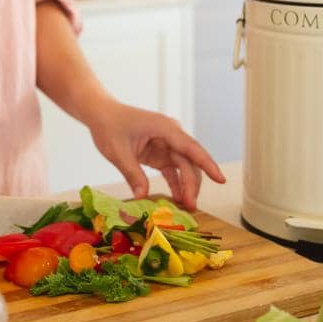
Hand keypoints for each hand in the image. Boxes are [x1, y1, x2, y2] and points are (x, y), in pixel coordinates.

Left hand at [86, 101, 225, 209]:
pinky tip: (178, 199)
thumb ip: (133, 174)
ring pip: (184, 167)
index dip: (208, 164)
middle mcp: (171, 135)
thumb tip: (143, 197)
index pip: (191, 148)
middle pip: (189, 162)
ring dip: (186, 186)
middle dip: (192, 184)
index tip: (221, 179)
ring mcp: (167, 144)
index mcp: (165, 128)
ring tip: (187, 207)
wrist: (101, 115)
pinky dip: (175, 184)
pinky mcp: (160, 153)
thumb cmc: (109, 126)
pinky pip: (173, 170)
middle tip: (191, 207)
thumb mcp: (118, 152)